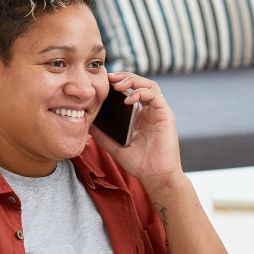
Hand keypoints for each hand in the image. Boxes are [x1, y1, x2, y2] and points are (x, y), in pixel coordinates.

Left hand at [89, 72, 182, 192]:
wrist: (156, 176)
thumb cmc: (139, 164)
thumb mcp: (115, 147)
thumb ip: (103, 136)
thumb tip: (87, 125)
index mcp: (138, 116)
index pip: (130, 91)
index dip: (118, 83)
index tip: (103, 82)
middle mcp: (149, 111)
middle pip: (140, 83)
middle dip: (124, 77)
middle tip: (110, 78)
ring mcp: (158, 112)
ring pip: (149, 85)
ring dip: (133, 81)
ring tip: (118, 85)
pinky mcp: (166, 114)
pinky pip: (155, 95)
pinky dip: (141, 93)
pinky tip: (128, 100)